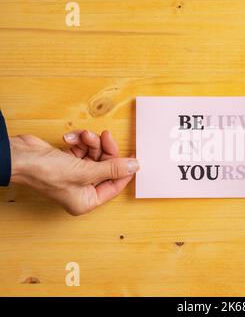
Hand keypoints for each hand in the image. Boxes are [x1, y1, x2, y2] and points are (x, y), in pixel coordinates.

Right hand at [10, 130, 138, 214]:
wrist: (19, 156)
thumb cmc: (46, 172)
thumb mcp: (85, 171)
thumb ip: (112, 169)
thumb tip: (135, 166)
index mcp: (87, 200)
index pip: (115, 185)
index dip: (125, 170)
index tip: (133, 154)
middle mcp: (82, 189)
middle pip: (106, 167)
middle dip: (105, 149)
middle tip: (105, 136)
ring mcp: (75, 175)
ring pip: (95, 155)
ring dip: (90, 142)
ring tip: (83, 136)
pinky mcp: (68, 161)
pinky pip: (83, 149)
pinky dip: (79, 141)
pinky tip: (70, 138)